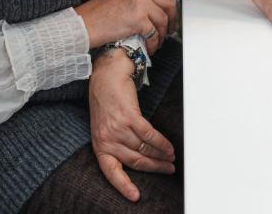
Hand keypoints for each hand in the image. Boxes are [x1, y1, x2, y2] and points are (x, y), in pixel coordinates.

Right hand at [76, 0, 190, 49]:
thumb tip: (157, 5)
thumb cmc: (99, 12)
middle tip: (172, 29)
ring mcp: (140, 3)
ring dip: (163, 34)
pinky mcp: (138, 19)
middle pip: (168, 2)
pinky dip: (154, 43)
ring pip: (163, 19)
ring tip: (158, 42)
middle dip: (173, 18)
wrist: (84, 24)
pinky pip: (154, 33)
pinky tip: (150, 47)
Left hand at [90, 47, 175, 202]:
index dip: (124, 186)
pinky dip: (161, 142)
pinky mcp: (128, 116)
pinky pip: (148, 134)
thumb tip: (137, 156)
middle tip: (168, 170)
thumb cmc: (106, 100)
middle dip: (155, 167)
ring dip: (161, 155)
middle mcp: (108, 139)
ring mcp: (118, 128)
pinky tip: (168, 146)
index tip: (136, 196)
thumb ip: (116, 142)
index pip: (111, 172)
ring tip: (171, 158)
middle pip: (135, 161)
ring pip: (143, 149)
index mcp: (100, 146)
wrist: (106, 75)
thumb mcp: (104, 127)